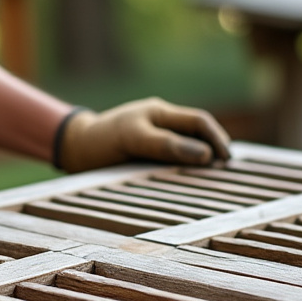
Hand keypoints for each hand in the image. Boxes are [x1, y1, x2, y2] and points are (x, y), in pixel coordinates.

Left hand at [56, 97, 231, 172]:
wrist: (73, 149)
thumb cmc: (100, 140)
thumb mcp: (133, 139)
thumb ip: (166, 144)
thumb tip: (205, 155)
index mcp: (160, 113)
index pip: (199, 121)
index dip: (217, 139)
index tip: (226, 160)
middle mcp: (161, 124)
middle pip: (198, 135)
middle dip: (215, 151)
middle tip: (228, 174)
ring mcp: (155, 141)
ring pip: (188, 151)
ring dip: (201, 164)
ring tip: (215, 183)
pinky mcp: (147, 158)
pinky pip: (173, 164)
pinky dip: (185, 173)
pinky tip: (191, 187)